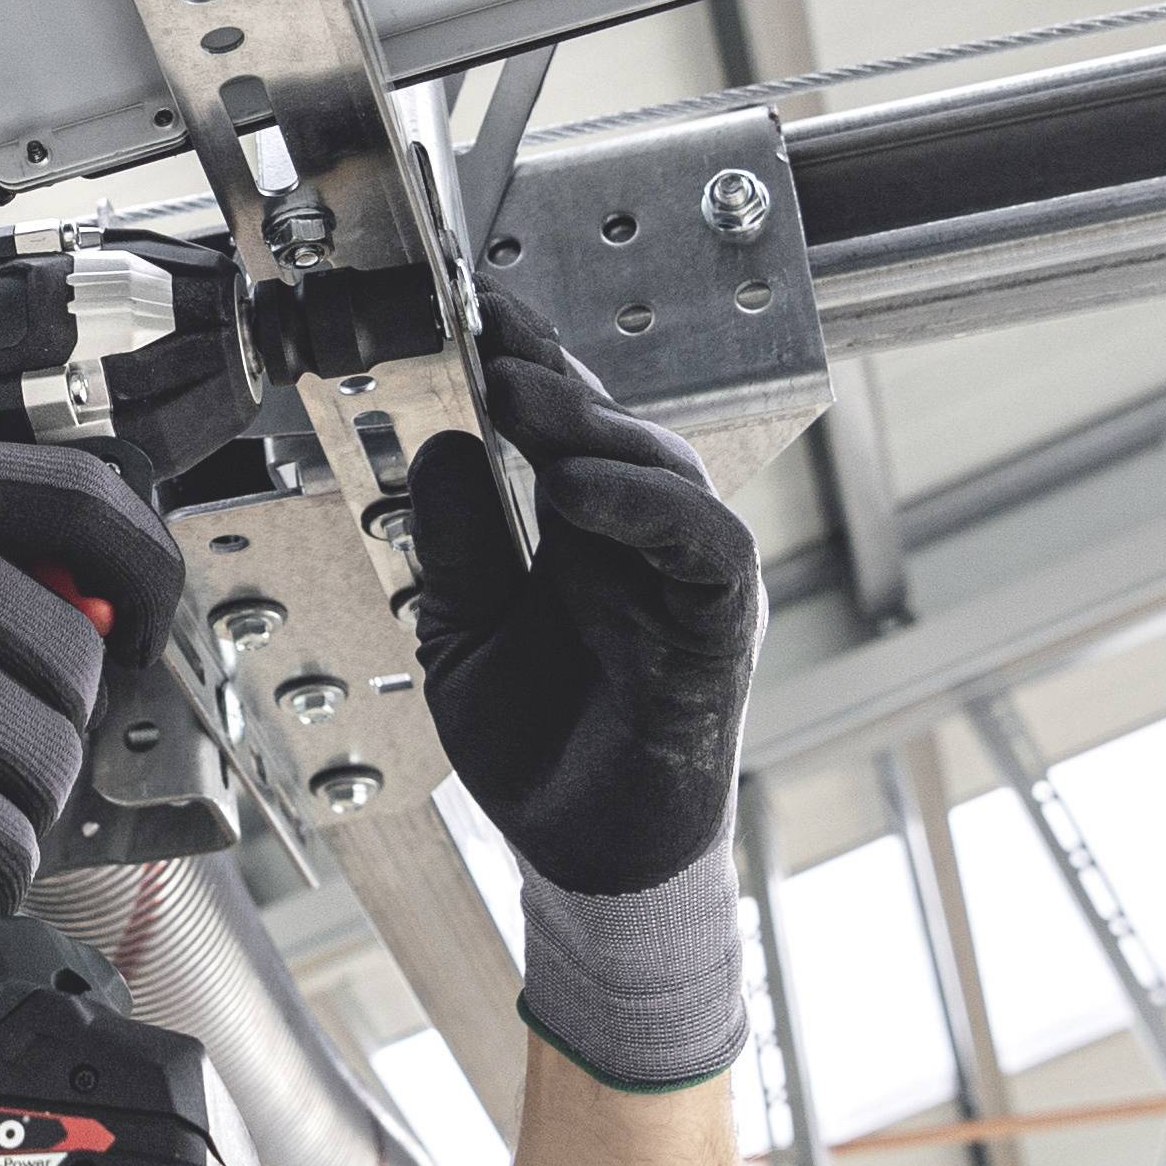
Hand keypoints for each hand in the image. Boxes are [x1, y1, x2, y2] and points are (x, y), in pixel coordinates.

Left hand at [401, 291, 764, 1091]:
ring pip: (664, 465)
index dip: (526, 362)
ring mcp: (687, 579)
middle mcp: (643, 541)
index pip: (564, 425)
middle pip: (614, 427)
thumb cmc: (540, 747)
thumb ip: (457, 544)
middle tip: (485, 337)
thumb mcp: (461, 633)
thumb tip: (445, 444)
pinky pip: (704, 544)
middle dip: (550, 374)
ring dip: (589, 426)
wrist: (584, 856)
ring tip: (518, 397)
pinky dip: (646, 506)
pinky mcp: (720, 625)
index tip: (469, 309)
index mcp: (583, 531)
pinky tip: (577, 489)